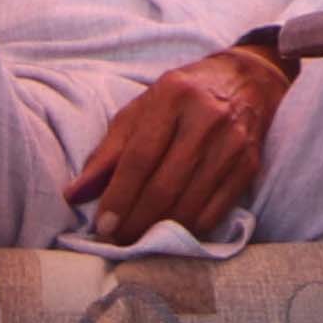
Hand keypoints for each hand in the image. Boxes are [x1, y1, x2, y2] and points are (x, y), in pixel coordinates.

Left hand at [65, 41, 287, 241]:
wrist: (248, 80)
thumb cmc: (182, 99)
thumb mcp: (140, 112)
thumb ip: (107, 153)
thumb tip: (73, 195)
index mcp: (174, 97)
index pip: (140, 158)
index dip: (119, 197)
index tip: (103, 226)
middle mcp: (208, 117)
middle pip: (164, 186)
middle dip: (135, 222)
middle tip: (117, 241)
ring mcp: (233, 142)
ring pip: (189, 204)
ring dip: (159, 232)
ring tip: (138, 241)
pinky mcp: (249, 164)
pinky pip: (214, 212)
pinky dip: (188, 230)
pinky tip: (171, 234)